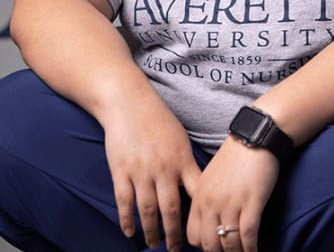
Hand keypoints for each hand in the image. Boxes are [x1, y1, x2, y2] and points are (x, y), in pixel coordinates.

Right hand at [102, 103, 201, 250]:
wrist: (129, 104)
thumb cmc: (159, 121)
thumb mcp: (181, 140)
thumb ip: (187, 164)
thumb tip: (200, 187)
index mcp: (182, 160)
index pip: (197, 193)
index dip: (201, 214)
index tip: (204, 229)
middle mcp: (163, 169)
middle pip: (171, 209)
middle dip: (175, 234)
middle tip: (176, 250)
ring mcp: (140, 172)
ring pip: (147, 210)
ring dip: (151, 231)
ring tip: (154, 245)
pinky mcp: (120, 172)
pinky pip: (124, 202)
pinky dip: (126, 220)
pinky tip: (129, 232)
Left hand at [186, 137, 279, 251]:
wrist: (256, 137)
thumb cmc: (236, 156)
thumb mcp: (211, 176)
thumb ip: (206, 198)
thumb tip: (211, 218)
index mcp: (199, 197)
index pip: (193, 235)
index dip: (203, 246)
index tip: (215, 248)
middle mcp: (211, 203)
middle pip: (208, 244)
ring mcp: (231, 203)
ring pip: (228, 243)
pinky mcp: (251, 202)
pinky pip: (247, 234)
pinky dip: (251, 248)